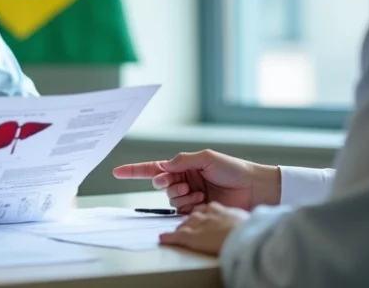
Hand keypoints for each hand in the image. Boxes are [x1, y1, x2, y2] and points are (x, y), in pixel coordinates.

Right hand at [112, 149, 279, 212]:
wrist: (252, 188)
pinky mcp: (197, 210)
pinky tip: (201, 199)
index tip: (117, 171)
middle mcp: (184, 180)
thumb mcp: (206, 157)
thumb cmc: (232, 169)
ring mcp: (190, 196)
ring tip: (197, 191)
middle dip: (167, 183)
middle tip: (181, 182)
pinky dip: (188, 205)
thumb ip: (182, 160)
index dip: (134, 170)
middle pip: (161, 184)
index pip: (154, 168)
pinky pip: (181, 210)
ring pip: (170, 199)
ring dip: (181, 194)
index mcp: (183, 166)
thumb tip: (164, 165)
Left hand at [159, 202, 248, 254]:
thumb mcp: (241, 217)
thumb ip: (234, 217)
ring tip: (180, 232)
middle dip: (190, 220)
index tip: (203, 218)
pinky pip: (176, 236)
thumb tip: (239, 222)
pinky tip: (164, 238)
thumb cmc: (250, 228)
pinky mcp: (191, 236)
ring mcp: (197, 224)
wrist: (247, 234)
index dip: (203, 214)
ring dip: (182, 227)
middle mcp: (206, 215)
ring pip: (184, 224)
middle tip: (190, 226)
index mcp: (218, 209)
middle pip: (192, 215)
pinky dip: (169, 238)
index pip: (205, 210)